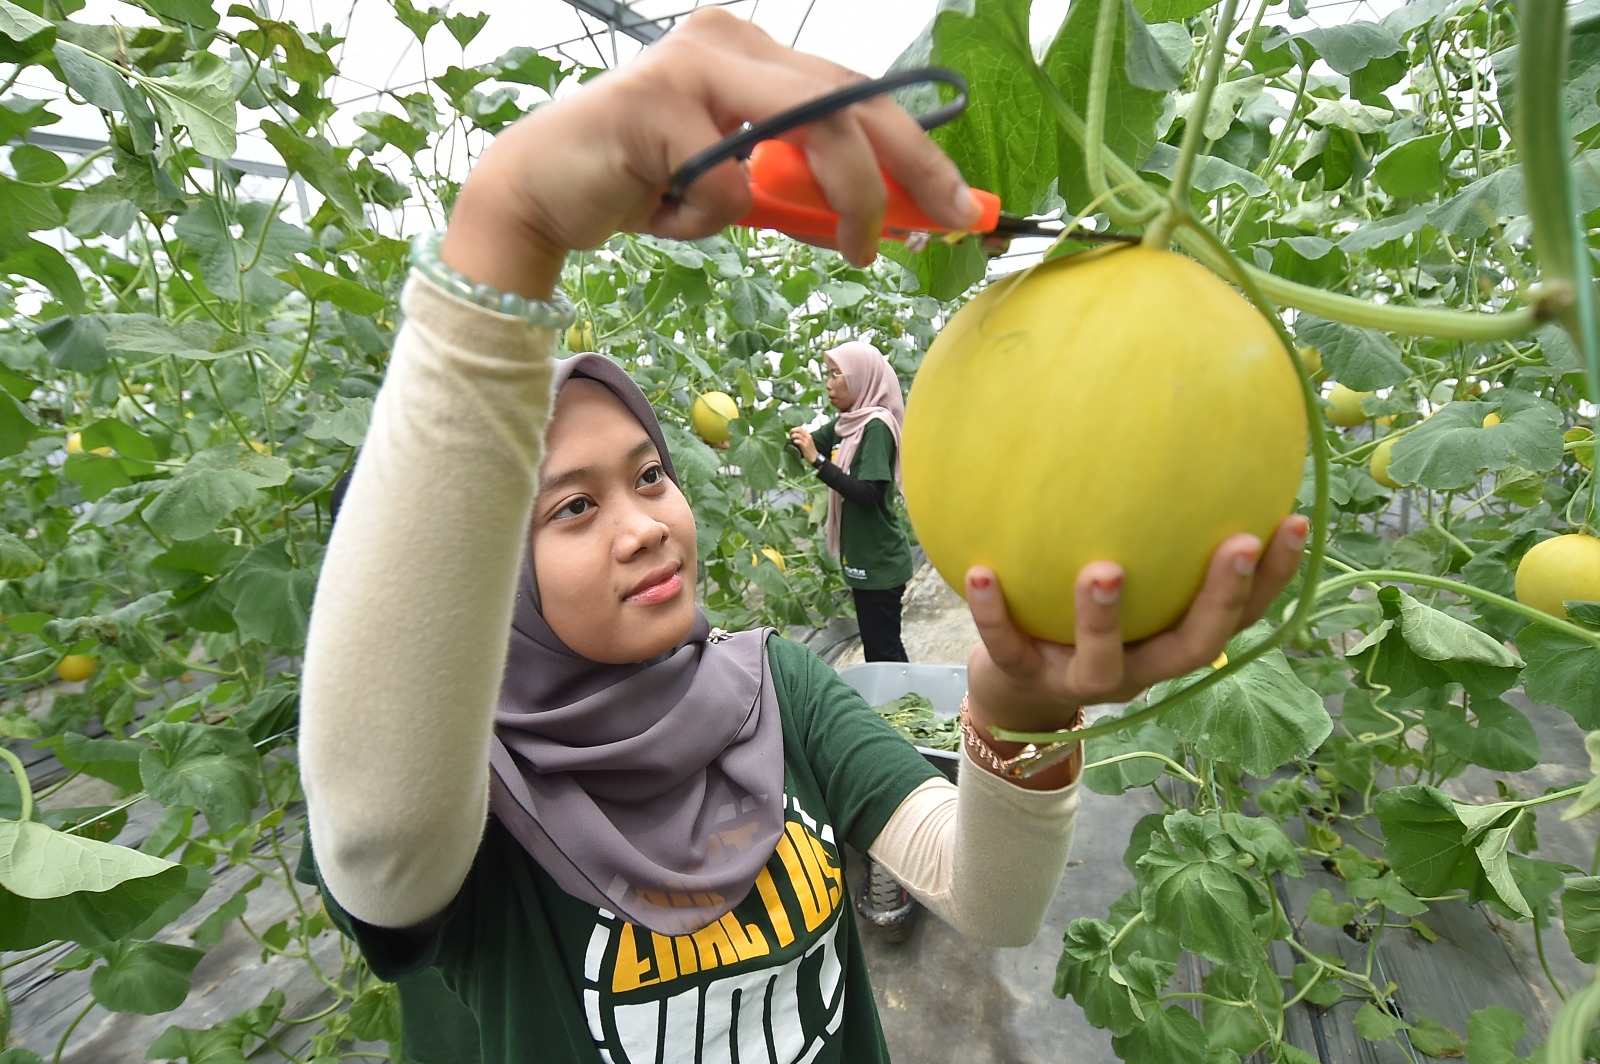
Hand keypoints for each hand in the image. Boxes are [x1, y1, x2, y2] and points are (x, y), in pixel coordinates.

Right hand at [440, 9, 980, 297]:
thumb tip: (886, 224)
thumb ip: (800, 193)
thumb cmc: (643, 185)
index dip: (914, 146)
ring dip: (843, 199)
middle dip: (909, 165)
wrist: (540, 194)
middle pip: (847, 97)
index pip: (853, 92)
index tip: (959, 201)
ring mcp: (691, 67)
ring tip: (848, 248)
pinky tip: (663, 212)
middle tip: (948, 219)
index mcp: (751, 52)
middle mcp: (727, 43)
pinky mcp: (654, 108)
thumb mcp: (736, 188)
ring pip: (807, 129)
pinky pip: (726, 186)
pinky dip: (707, 220)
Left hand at [788, 427, 818, 462]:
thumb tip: (793, 435)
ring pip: (797, 435)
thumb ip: (801, 438)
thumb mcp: (806, 442)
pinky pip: (798, 441)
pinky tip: (794, 444)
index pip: (800, 428)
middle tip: (789, 435)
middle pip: (798, 429)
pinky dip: (794, 441)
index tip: (790, 433)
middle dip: (792, 431)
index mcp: (808, 435)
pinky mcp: (805, 446)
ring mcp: (806, 441)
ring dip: (792, 436)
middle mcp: (807, 436)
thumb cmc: (809, 450)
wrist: (815, 457)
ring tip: (791, 440)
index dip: (794, 429)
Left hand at [963, 515, 1310, 738]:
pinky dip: (993, 612)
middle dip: (1222, 597)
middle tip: (1238, 545)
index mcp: (1171, 639)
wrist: (1014, 690)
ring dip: (1103, 617)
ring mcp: (1080, 679)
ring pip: (1104, 660)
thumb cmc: (1077, 615)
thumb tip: (1167, 424)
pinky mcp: (1023, 679)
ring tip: (1103, 570)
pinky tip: (980, 570)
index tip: (1295, 520)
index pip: (1239, 615)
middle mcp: (1139, 666)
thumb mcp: (1120, 570)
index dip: (1273, 577)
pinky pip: (1007, 647)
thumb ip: (1146, 526)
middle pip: (1194, 645)